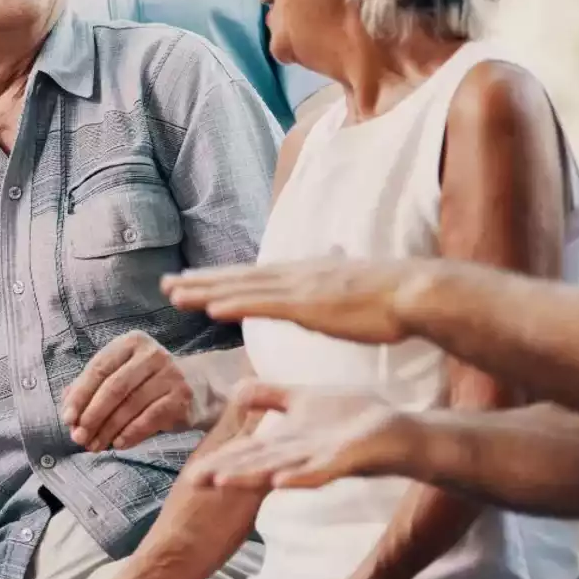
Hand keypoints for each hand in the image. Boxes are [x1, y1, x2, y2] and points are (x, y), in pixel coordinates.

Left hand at [61, 331, 193, 451]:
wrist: (197, 386)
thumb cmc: (147, 382)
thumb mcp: (120, 376)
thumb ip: (92, 388)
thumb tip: (68, 411)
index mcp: (131, 342)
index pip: (98, 368)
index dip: (80, 395)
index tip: (67, 418)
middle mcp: (152, 354)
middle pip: (114, 387)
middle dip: (92, 416)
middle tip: (78, 438)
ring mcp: (170, 374)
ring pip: (130, 405)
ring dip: (108, 430)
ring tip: (94, 446)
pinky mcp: (182, 396)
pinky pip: (150, 419)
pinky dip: (131, 434)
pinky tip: (118, 444)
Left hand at [162, 258, 427, 344]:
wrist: (413, 292)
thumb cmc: (389, 297)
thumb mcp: (350, 286)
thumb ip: (332, 281)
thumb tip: (328, 269)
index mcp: (303, 275)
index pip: (252, 277)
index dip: (220, 279)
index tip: (193, 281)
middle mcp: (294, 276)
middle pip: (237, 279)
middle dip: (199, 281)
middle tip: (165, 284)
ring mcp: (299, 288)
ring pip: (242, 289)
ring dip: (205, 291)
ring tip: (174, 294)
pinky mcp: (308, 304)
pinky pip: (263, 306)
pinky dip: (235, 305)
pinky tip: (211, 308)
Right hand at [188, 384, 423, 491]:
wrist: (400, 433)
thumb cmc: (354, 421)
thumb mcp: (303, 402)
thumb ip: (270, 397)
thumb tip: (237, 389)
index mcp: (288, 442)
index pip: (247, 451)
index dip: (220, 460)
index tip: (191, 473)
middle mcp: (299, 455)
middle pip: (257, 464)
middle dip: (227, 472)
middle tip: (195, 482)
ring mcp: (321, 460)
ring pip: (281, 469)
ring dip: (252, 477)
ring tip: (224, 482)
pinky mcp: (345, 462)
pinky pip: (320, 471)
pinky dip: (300, 477)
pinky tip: (280, 482)